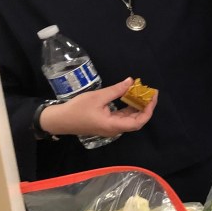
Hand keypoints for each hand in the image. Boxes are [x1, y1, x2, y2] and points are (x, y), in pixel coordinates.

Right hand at [40, 77, 156, 137]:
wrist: (59, 120)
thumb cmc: (77, 109)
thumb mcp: (97, 97)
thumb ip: (116, 90)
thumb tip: (131, 81)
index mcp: (114, 126)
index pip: (138, 122)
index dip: (148, 110)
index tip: (152, 96)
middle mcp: (115, 129)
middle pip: (136, 121)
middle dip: (145, 107)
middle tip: (150, 93)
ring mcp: (110, 127)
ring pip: (130, 119)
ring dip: (137, 107)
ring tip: (143, 93)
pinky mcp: (106, 124)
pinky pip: (122, 117)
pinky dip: (128, 108)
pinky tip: (131, 97)